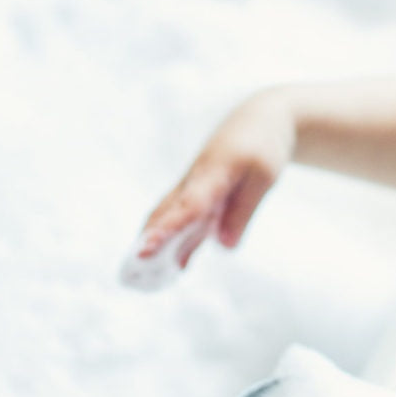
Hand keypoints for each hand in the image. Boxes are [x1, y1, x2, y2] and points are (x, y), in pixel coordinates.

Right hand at [134, 90, 294, 267]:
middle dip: (147, 242)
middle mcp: (194, 181)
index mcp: (213, 174)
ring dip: (151, 244)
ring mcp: (191, 187)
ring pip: (165, 217)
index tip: (146, 249)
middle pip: (165, 214)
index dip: (167, 229)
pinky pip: (176, 218)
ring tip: (140, 278)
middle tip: (130, 273)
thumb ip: (243, 211)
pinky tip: (168, 268)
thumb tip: (222, 246)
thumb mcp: (264, 176)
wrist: (258, 118)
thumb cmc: (263, 145)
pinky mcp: (195, 194)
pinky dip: (169, 241)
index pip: (187, 207)